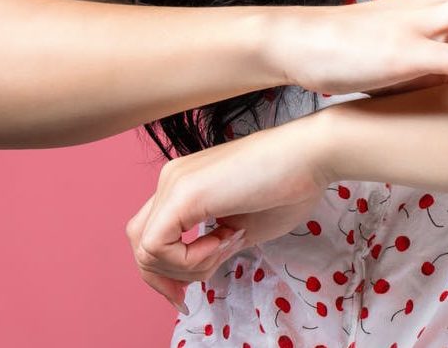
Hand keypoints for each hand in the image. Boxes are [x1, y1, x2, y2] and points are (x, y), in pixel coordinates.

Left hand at [125, 115, 327, 315]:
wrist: (310, 155)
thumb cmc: (288, 188)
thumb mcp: (240, 229)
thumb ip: (212, 248)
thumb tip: (195, 273)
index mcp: (184, 185)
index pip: (151, 235)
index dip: (166, 272)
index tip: (189, 292)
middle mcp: (171, 180)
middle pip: (138, 243)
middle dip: (165, 278)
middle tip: (198, 287)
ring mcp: (174, 182)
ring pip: (145, 249)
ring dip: (187, 267)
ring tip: (230, 246)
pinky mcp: (183, 192)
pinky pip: (158, 246)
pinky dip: (189, 260)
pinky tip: (225, 242)